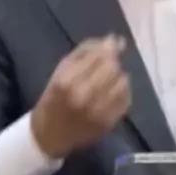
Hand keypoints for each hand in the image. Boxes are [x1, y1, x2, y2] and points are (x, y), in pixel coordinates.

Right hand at [31, 35, 130, 157]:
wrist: (50, 135)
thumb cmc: (54, 97)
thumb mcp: (62, 68)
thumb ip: (87, 50)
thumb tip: (115, 40)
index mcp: (67, 80)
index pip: (100, 56)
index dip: (109, 48)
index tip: (110, 46)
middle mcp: (83, 97)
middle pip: (113, 68)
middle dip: (112, 62)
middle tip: (106, 65)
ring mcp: (97, 112)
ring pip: (122, 82)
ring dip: (118, 77)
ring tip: (107, 81)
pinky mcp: (108, 123)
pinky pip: (126, 100)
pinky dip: (122, 92)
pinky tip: (111, 93)